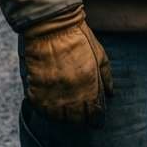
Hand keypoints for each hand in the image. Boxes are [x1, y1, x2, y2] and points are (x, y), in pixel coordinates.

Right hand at [23, 5, 113, 126]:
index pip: (95, 114)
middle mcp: (72, 94)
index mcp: (90, 85)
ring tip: (65, 110)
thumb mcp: (99, 54)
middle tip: (81, 116)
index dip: (97, 119)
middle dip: (81, 120)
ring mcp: (53, 94)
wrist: (52, 26)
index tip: (97, 120)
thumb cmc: (78, 37)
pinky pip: (41, 110)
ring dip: (63, 117)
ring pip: (59, 119)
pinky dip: (46, 110)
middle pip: (77, 120)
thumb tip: (110, 93)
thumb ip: (106, 76)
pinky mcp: (36, 90)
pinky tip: (50, 105)